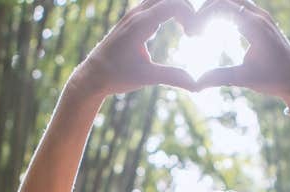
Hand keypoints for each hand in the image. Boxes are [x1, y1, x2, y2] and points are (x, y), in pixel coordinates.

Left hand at [69, 0, 198, 98]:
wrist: (92, 75)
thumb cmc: (116, 76)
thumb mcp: (146, 77)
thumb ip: (172, 77)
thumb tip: (197, 84)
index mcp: (140, 25)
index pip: (172, 4)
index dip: (190, 15)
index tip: (194, 35)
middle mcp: (136, 14)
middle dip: (188, 9)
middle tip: (194, 31)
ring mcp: (134, 15)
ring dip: (179, 8)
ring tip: (188, 29)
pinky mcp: (134, 19)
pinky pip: (156, 4)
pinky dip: (172, 10)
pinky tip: (179, 27)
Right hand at [194, 0, 289, 104]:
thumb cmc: (274, 79)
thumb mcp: (245, 79)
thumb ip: (220, 77)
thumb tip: (195, 84)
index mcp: (255, 27)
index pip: (222, 7)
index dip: (201, 16)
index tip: (192, 35)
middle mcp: (259, 16)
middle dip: (204, 10)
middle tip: (193, 32)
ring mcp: (262, 15)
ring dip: (213, 9)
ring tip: (200, 29)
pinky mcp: (261, 19)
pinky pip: (239, 6)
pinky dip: (223, 11)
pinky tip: (213, 28)